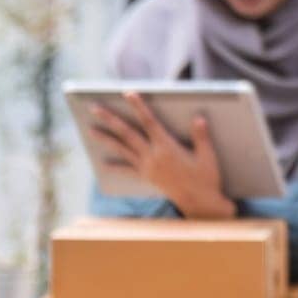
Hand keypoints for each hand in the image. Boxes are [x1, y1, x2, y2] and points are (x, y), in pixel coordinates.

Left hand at [90, 93, 235, 218]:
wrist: (200, 203)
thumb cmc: (206, 178)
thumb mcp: (207, 156)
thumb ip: (201, 136)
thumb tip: (197, 118)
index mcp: (167, 147)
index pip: (149, 122)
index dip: (138, 106)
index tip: (128, 93)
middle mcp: (153, 157)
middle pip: (127, 134)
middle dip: (110, 119)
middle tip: (94, 108)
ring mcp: (147, 168)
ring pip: (122, 149)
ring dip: (105, 138)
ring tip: (90, 129)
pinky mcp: (147, 177)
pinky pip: (127, 170)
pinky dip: (115, 166)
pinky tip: (103, 164)